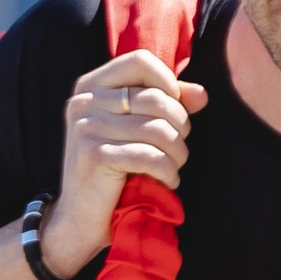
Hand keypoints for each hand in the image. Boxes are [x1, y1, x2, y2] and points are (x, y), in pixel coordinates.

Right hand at [42, 51, 208, 276]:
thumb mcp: (136, 130)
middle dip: (180, 126)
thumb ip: (166, 104)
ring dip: (178, 153)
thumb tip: (201, 95)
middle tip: (177, 149)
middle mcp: (83, 102)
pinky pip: (151, 156)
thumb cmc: (112, 170)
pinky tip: (167, 182)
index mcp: (89, 87)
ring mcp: (85, 128)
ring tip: (173, 167)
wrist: (79, 218)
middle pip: (157, 98)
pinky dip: (168, 172)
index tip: (174, 110)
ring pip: (159, 129)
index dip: (168, 82)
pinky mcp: (94, 155)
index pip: (140, 61)